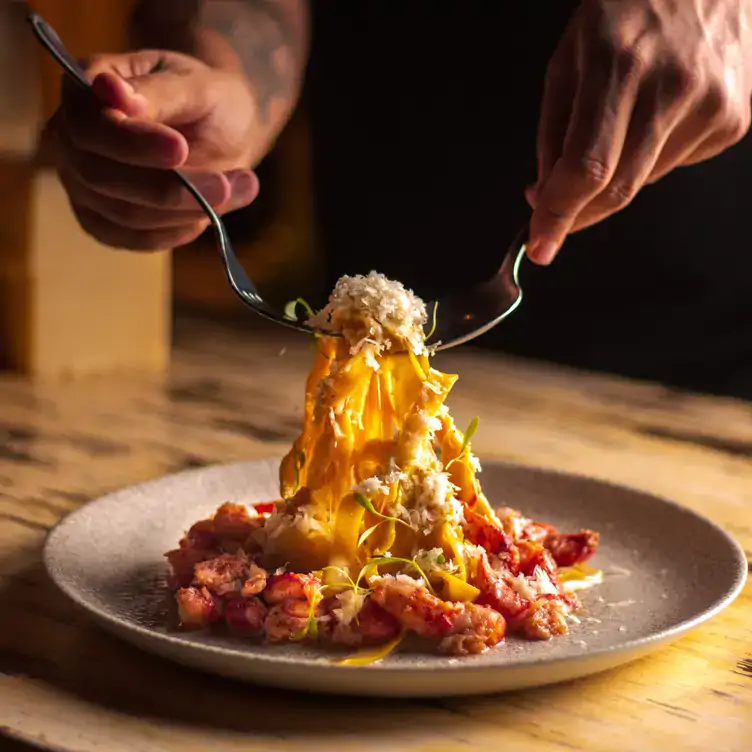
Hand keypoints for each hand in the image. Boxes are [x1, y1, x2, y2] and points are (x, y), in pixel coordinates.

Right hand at [48, 50, 260, 250]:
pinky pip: (139, 239)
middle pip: (101, 176)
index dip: (131, 143)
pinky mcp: (106, 223)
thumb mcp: (196, 85)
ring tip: (241, 187)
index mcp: (83, 90)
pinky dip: (180, 230)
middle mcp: (71, 140)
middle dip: (169, 187)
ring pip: (126, 214)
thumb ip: (159, 92)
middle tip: (226, 183)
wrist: (221, 131)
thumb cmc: (206, 99)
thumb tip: (113, 94)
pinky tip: (213, 210)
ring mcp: (83, 186)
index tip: (179, 148)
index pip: (88, 126)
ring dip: (188, 209)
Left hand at [527, 0, 751, 263]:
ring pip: (643, 182)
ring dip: (614, 178)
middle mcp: (673, 86)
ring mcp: (711, 104)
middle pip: (617, 189)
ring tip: (617, 126)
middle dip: (577, 216)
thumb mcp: (569, 58)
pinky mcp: (733, 119)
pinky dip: (650, 158)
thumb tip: (545, 195)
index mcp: (620, 64)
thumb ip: (554, 133)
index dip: (559, 215)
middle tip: (555, 219)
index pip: (587, 168)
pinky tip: (654, 116)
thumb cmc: (629, 8)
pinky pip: (674, 165)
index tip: (540, 245)